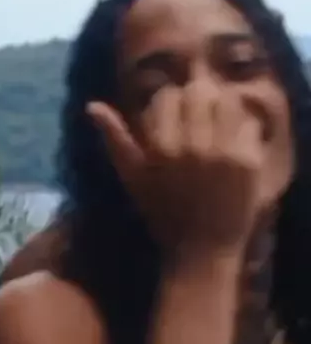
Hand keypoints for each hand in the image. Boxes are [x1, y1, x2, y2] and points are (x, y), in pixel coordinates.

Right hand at [87, 84, 264, 257]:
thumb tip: (92, 106)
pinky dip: (245, 133)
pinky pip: (250, 124)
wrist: (201, 251)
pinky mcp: (248, 163)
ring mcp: (222, 153)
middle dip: (199, 104)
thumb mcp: (133, 180)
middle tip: (201, 125)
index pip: (168, 96)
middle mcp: (191, 146)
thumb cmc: (163, 216)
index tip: (175, 125)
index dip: (172, 106)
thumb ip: (115, 140)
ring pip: (228, 100)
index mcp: (160, 148)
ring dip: (224, 112)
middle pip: (199, 92)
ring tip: (219, 133)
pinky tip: (236, 152)